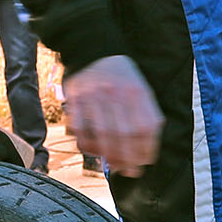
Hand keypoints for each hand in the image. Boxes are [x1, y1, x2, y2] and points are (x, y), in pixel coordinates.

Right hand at [62, 55, 161, 175]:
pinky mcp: (76, 98)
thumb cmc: (120, 76)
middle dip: (128, 158)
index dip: (146, 149)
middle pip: (123, 134)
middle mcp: (116, 94)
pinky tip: (94, 151)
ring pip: (102, 133)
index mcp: (136, 92)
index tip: (145, 162)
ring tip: (114, 166)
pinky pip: (79, 127)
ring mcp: (94, 96)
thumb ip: (146, 114)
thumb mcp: (140, 88)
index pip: (144, 127)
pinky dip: (86, 143)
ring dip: (108, 155)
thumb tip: (146, 149)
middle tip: (130, 171)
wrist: (94, 49)